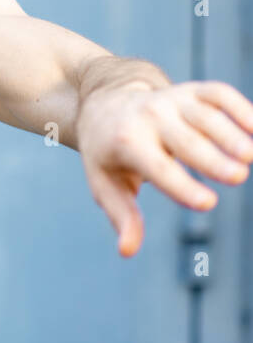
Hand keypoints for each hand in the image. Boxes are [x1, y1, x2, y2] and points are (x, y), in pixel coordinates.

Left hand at [75, 80, 252, 256]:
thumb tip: (127, 251)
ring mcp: (172, 100)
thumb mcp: (105, 183)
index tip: (207, 204)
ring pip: (206, 115)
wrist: (106, 105)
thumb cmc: (110, 153)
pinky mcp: (192, 91)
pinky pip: (219, 94)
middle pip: (185, 141)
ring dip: (231, 134)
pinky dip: (242, 108)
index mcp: (126, 142)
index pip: (156, 167)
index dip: (180, 185)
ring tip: (251, 156)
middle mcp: (150, 117)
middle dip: (211, 158)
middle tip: (237, 177)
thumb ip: (122, 216)